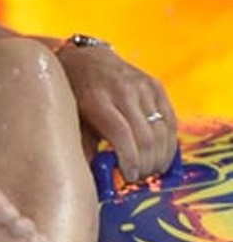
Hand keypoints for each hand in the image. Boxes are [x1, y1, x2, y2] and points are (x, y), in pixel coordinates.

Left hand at [57, 46, 176, 181]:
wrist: (84, 58)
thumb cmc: (73, 94)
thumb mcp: (70, 117)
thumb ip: (83, 146)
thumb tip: (92, 182)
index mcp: (97, 100)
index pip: (122, 135)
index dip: (130, 161)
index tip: (128, 178)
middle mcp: (122, 91)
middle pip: (146, 136)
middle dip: (147, 164)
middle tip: (141, 180)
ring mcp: (142, 86)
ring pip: (162, 129)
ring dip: (161, 156)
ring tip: (152, 172)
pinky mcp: (155, 85)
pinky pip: (170, 118)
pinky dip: (170, 141)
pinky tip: (163, 156)